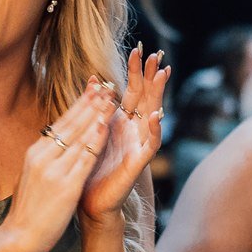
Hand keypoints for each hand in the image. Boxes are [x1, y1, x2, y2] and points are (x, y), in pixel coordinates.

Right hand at [0, 81, 116, 251]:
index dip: (78, 105)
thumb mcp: (31, 176)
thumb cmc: (27, 211)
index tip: (92, 89)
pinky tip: (106, 127)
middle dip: (90, 102)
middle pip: (71, 123)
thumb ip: (44, 159)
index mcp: (35, 153)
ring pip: (79, 136)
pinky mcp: (65, 185)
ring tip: (111, 98)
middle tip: (106, 84)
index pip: (61, 123)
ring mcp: (54, 170)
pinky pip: (84, 158)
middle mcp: (43, 156)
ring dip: (96, 115)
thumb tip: (53, 145)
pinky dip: (95, 140)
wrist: (18, 237)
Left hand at [79, 49, 168, 225]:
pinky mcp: (138, 163)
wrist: (88, 202)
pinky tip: (156, 115)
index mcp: (121, 121)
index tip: (139, 49)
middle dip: (151, 75)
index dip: (136, 71)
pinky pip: (151, 144)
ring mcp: (138, 145)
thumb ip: (95, 105)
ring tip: (163, 74)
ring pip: (153, 115)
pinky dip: (155, 130)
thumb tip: (92, 77)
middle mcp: (133, 130)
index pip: (132, 90)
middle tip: (157, 54)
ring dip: (158, 95)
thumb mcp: (90, 130)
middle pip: (145, 97)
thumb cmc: (90, 167)